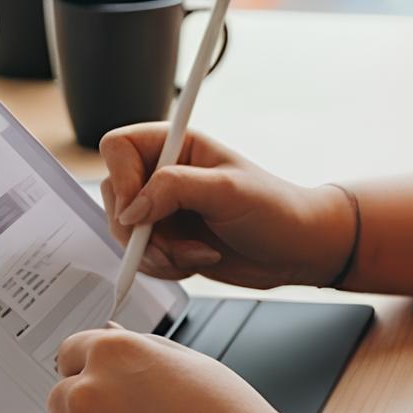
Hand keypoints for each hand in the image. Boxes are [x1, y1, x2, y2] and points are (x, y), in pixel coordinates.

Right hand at [99, 123, 356, 292]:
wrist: (298, 250)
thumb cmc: (276, 210)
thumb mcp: (227, 192)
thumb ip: (174, 189)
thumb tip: (130, 208)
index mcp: (177, 145)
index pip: (118, 147)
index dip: (122, 179)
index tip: (139, 212)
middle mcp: (165, 174)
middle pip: (114, 196)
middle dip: (141, 231)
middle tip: (174, 247)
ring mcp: (164, 209)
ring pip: (125, 233)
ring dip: (157, 254)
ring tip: (200, 253)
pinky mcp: (168, 239)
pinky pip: (141, 257)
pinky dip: (164, 267)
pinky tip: (199, 260)